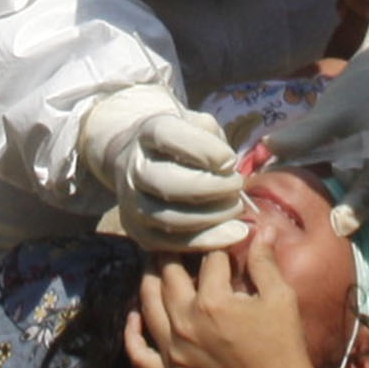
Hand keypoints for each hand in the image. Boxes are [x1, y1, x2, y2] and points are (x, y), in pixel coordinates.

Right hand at [77, 82, 247, 249]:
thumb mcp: (197, 124)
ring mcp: (131, 202)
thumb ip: (212, 136)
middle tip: (237, 185)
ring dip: (212, 217)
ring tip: (236, 208)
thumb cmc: (182, 142)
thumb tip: (227, 164)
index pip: (169, 137)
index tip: (230, 160)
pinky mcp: (136, 230)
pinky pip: (170, 243)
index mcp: (149, 132)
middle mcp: (133, 167)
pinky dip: (205, 241)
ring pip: (169, 218)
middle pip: (167, 184)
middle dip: (211, 188)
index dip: (203, 150)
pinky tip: (233, 233)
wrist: (140, 159)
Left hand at [125, 244, 315, 367]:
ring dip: (148, 282)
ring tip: (151, 267)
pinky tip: (134, 317)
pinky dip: (132, 334)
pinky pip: (139, 353)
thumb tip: (261, 229)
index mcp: (213, 301)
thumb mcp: (281, 299)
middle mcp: (185, 322)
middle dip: (171, 254)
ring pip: (148, 307)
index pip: (209, 261)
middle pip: (169, 277)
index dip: (216, 246)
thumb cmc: (283, 346)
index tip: (217, 239)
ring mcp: (172, 352)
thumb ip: (265, 263)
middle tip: (170, 242)